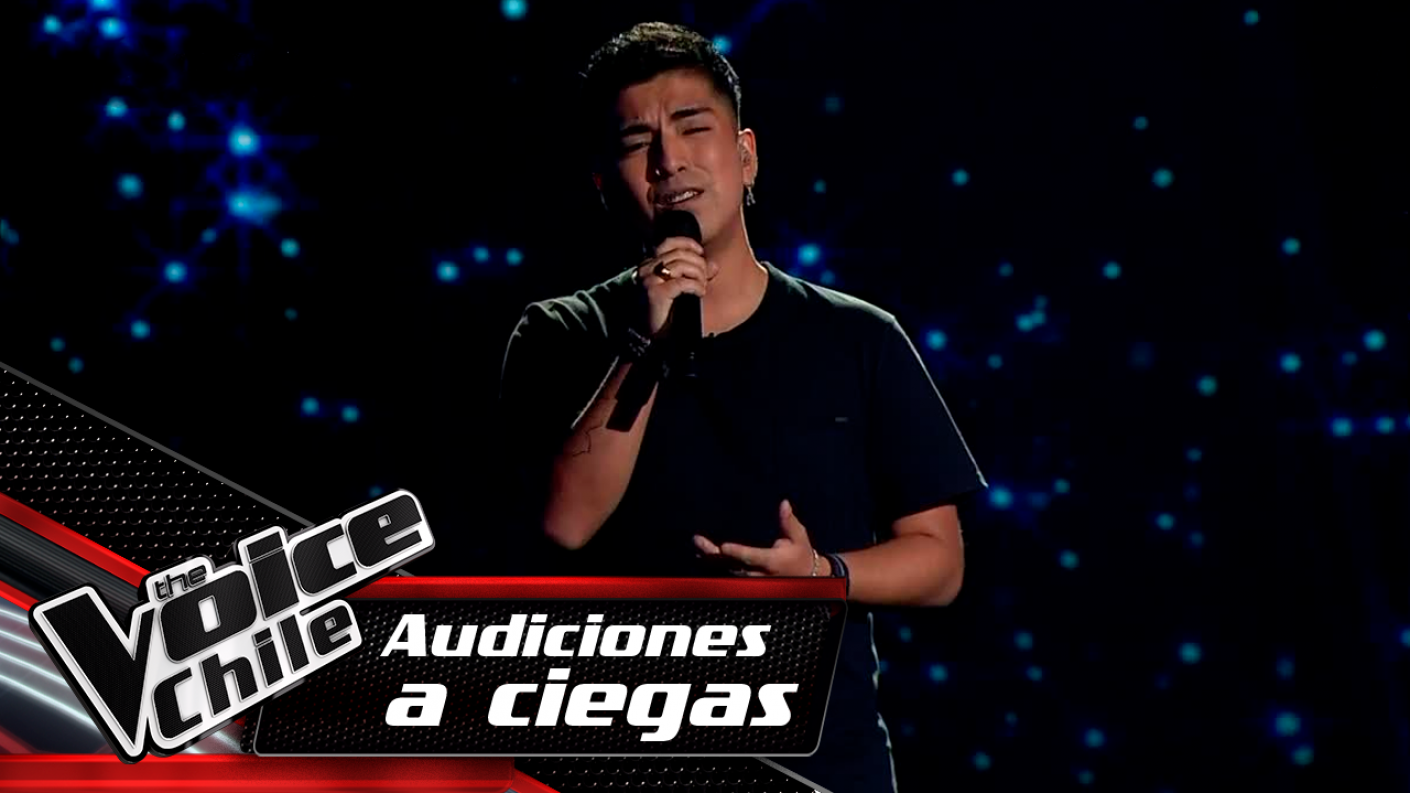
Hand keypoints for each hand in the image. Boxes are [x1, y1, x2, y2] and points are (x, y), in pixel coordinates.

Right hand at [634, 237, 711, 335]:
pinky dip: (696, 286)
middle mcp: (646, 269)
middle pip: (680, 254)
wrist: (655, 337)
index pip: (669, 243)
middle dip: (698, 265)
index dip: (688, 245)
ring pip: (682, 265)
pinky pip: (683, 282)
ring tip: (701, 288)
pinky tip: (699, 293)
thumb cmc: (667, 313)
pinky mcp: (656, 293)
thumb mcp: (683, 288)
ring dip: (698, 276)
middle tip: (704, 279)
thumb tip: (714, 265)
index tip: (700, 254)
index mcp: (650, 265)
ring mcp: (650, 280)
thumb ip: (697, 274)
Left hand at [694, 500, 820, 576]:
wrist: (806, 577)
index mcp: (773, 561)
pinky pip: (729, 573)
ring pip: (729, 570)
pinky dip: (715, 565)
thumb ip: (788, 521)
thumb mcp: (799, 537)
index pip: (752, 557)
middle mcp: (760, 573)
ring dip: (711, 559)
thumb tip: (784, 503)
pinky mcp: (748, 580)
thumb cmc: (801, 554)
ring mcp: (753, 579)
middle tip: (698, 541)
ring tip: (697, 545)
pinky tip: (702, 556)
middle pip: (734, 565)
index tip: (723, 547)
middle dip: (715, 554)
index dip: (738, 553)